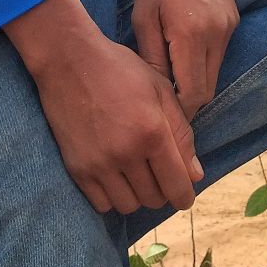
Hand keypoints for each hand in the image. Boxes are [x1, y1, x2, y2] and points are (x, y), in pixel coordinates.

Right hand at [4, 0, 202, 213]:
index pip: (177, 185)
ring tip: (137, 172)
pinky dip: (113, 195)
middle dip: (162, 190)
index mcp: (152, 132)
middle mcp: (126, 154)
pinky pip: (102, 204)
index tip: (185, 194)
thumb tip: (195, 174)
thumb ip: (181, 133)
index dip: (185, 195)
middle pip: (154, 198)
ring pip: (129, 205)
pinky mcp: (77, 168)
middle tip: (159, 172)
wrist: (70, 61)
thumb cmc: (120, 69)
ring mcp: (99, 164)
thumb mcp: (160, 89)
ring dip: (138, 194)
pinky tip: (115, 174)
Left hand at [132, 0, 238, 120]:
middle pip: (208, 90)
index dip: (179, 110)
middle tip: (164, 98)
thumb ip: (151, 59)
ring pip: (215, 73)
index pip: (193, 95)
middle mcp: (217, 33)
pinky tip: (184, 47)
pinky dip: (204, 60)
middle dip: (188, 99)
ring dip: (196, 79)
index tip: (161, 112)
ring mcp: (229, 26)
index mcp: (191, 34)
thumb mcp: (143, 17)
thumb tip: (159, 94)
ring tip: (171, 70)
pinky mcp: (234, 19)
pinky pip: (220, 53)